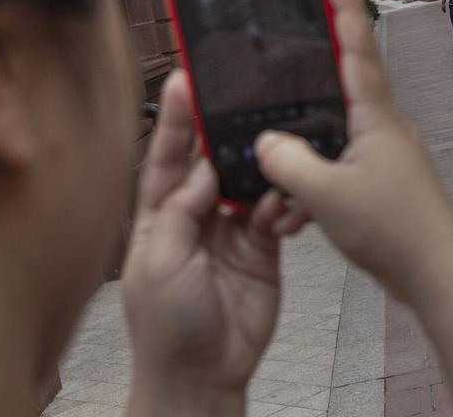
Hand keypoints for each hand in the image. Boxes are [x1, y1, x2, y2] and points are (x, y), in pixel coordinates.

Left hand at [123, 71, 290, 411]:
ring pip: (250, 178)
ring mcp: (232, 226)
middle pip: (213, 158)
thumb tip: (206, 167)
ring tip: (278, 139)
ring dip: (263, 163)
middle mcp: (197, 212)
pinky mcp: (263, 243)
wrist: (206, 372)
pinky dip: (286, 199)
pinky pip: (277, 209)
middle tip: (246, 91)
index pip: (169, 156)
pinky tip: (291, 195)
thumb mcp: (161, 264)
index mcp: (161, 213)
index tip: (186, 79)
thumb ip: (182, 212)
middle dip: (226, 127)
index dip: (177, 119)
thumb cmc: (168, 323)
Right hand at [257, 0, 452, 304]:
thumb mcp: (326, 194)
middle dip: (317, 58)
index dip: (345, 1)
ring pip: (337, 126)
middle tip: (289, 30)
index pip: (358, 45)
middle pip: (344, 78)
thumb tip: (265, 142)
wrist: (435, 273)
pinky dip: (315, 171)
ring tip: (283, 145)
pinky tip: (295, 199)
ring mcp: (384, 151)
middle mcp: (384, 124)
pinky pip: (339, 159)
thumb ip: (288, 162)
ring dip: (308, 135)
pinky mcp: (379, 178)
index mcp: (376, 115)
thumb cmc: (391, 228)